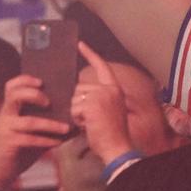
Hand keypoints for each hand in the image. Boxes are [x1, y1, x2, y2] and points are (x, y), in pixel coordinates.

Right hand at [0, 74, 67, 187]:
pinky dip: (46, 140)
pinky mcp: (9, 143)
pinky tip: (58, 142)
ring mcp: (5, 129)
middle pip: (15, 95)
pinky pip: (30, 139)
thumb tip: (74, 120)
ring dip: (51, 125)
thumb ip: (46, 124)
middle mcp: (5, 115)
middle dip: (34, 95)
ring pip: (29, 121)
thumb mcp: (31, 133)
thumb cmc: (18, 149)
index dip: (24, 80)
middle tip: (49, 102)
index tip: (40, 81)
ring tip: (66, 128)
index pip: (11, 86)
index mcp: (10, 108)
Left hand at [71, 42, 132, 165]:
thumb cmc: (111, 132)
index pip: (102, 66)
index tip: (80, 44)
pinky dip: (76, 119)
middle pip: (80, 88)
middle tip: (93, 119)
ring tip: (91, 123)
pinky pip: (74, 109)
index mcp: (115, 89)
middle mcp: (110, 89)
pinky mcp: (92, 105)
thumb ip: (98, 97)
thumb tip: (78, 92)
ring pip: (75, 98)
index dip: (90, 54)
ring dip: (78, 113)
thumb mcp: (110, 109)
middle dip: (80, 104)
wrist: (117, 146)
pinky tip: (88, 126)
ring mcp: (101, 96)